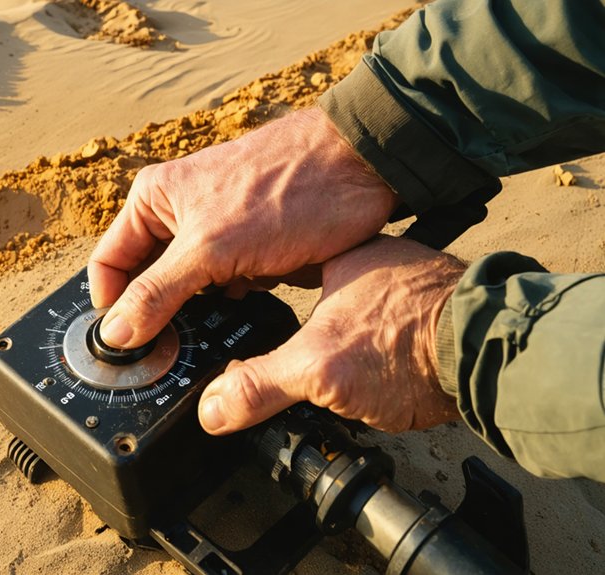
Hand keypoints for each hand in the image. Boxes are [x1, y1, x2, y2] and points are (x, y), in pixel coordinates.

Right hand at [88, 107, 397, 348]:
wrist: (360, 172)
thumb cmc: (284, 189)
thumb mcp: (210, 247)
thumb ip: (159, 292)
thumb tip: (116, 334)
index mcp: (154, 199)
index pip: (109, 262)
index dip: (110, 305)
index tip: (123, 347)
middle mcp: (178, 214)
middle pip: (146, 280)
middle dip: (157, 313)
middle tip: (167, 350)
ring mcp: (216, 233)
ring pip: (187, 289)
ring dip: (198, 310)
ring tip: (213, 325)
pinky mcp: (249, 251)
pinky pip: (224, 289)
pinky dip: (232, 302)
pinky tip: (246, 303)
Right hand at [198, 236, 463, 434]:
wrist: (492, 360)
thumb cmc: (412, 346)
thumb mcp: (317, 369)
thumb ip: (260, 385)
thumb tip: (211, 408)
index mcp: (343, 256)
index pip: (282, 261)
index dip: (259, 284)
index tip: (242, 302)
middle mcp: (379, 263)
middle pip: (318, 286)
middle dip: (299, 313)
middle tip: (283, 343)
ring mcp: (411, 287)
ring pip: (355, 306)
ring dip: (340, 331)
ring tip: (328, 364)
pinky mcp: (436, 315)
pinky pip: (388, 325)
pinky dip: (375, 345)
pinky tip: (372, 371)